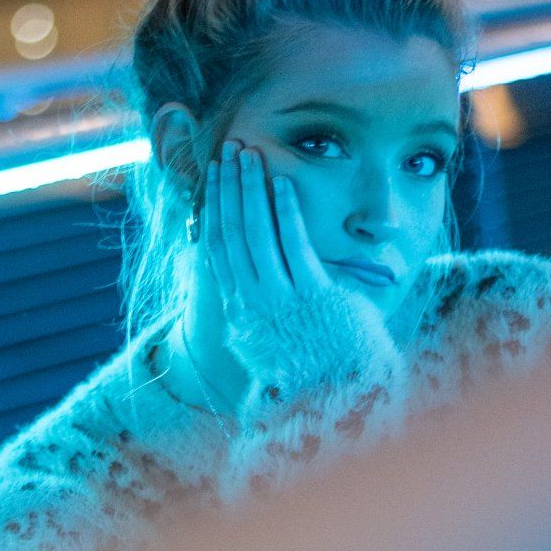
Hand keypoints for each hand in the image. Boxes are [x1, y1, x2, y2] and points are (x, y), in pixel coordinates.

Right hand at [201, 139, 372, 388]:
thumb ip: (259, 317)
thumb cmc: (311, 370)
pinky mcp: (310, 295)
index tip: (214, 180)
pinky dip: (285, 212)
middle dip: (228, 189)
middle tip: (227, 152)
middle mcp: (251, 303)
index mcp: (239, 312)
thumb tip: (248, 296)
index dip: (213, 211)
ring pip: (255, 234)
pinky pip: (293, 244)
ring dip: (250, 190)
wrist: (337, 398)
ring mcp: (279, 298)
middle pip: (231, 234)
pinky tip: (282, 185)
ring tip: (248, 155)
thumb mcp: (270, 345)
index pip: (217, 251)